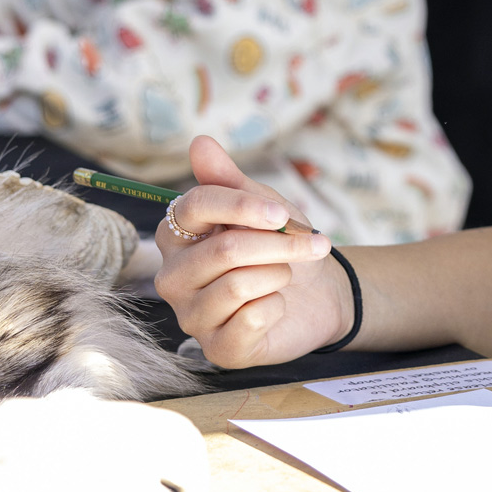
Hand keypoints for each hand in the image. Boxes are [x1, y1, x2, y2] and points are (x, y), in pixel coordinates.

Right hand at [154, 137, 341, 366]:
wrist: (318, 293)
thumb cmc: (281, 244)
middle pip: (223, 250)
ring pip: (237, 284)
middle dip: (278, 244)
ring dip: (279, 273)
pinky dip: (277, 306)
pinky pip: (250, 319)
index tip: (282, 214)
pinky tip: (276, 306)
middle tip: (312, 244)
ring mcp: (191, 315)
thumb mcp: (263, 206)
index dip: (243, 206)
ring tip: (285, 275)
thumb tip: (200, 142)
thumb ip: (228, 179)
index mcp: (178, 236)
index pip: (194, 207)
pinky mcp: (217, 349)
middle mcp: (174, 277)